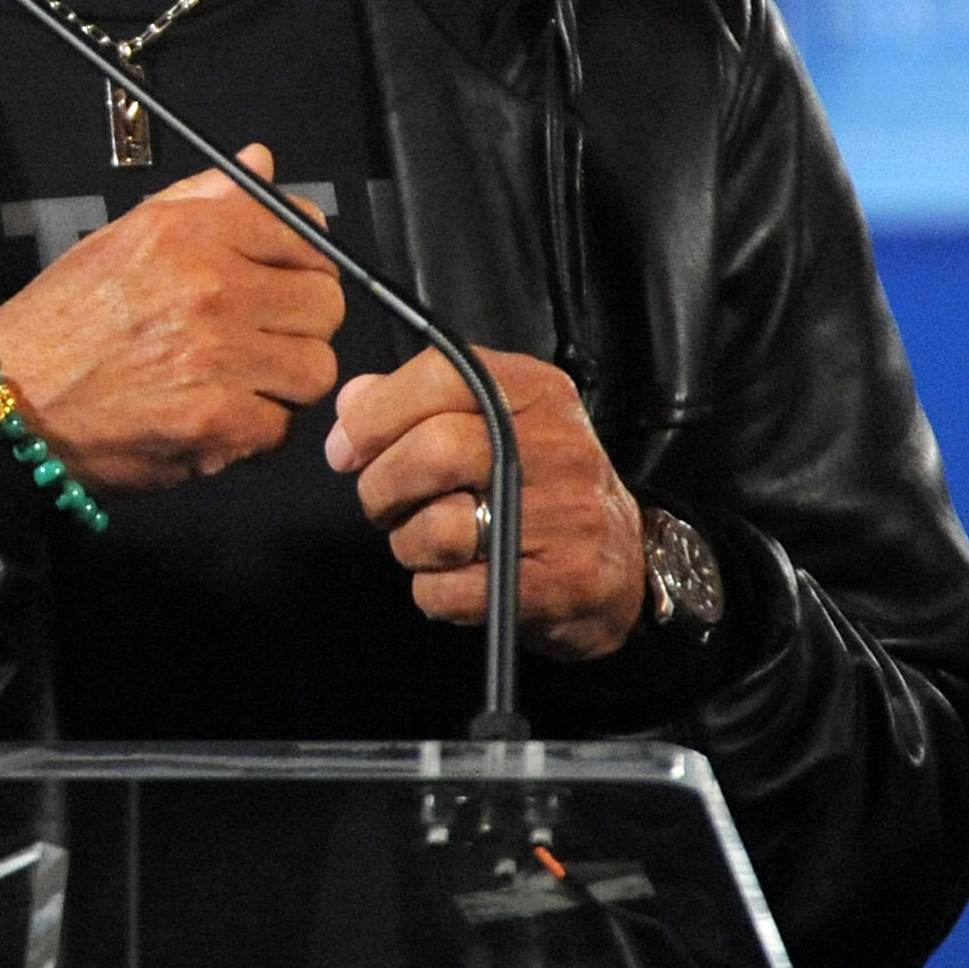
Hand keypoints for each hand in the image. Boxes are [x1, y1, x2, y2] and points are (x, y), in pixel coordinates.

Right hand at [0, 145, 343, 493]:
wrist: (12, 402)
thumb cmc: (62, 320)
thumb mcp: (123, 236)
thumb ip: (202, 198)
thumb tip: (261, 161)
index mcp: (189, 233)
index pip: (304, 234)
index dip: (305, 261)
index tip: (289, 279)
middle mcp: (211, 289)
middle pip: (324, 304)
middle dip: (300, 322)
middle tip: (262, 335)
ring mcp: (220, 360)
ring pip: (314, 369)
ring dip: (284, 379)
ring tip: (240, 379)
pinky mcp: (219, 424)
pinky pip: (281, 427)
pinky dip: (254, 429)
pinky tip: (216, 415)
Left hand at [325, 345, 643, 659]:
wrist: (622, 562)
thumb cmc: (535, 483)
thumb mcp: (489, 421)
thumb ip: (414, 403)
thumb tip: (351, 404)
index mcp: (536, 390)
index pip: (441, 376)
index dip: (375, 415)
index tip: (345, 449)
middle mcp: (560, 445)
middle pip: (436, 452)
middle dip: (382, 485)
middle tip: (380, 503)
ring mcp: (569, 516)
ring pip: (441, 528)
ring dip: (407, 543)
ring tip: (422, 542)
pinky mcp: (565, 583)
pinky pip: (458, 590)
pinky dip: (433, 591)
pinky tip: (450, 579)